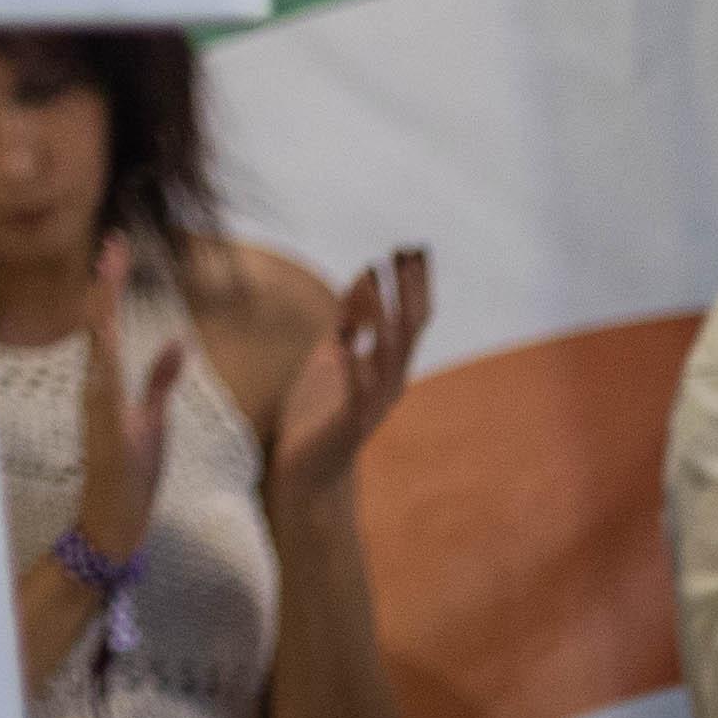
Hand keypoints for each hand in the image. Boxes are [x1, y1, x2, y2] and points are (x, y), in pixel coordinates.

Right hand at [72, 239, 188, 564]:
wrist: (115, 521)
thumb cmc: (132, 475)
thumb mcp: (153, 421)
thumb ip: (161, 381)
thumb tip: (178, 342)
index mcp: (107, 382)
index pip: (109, 323)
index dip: (113, 286)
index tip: (116, 248)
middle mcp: (97, 385)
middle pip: (100, 323)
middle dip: (107, 283)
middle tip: (113, 242)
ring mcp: (97, 402)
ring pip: (98, 342)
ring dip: (103, 304)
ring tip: (109, 267)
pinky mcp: (103, 422)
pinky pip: (103, 375)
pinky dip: (102, 345)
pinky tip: (105, 321)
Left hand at [269, 246, 433, 527]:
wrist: (304, 471)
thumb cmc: (318, 411)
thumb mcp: (333, 353)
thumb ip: (350, 319)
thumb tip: (367, 273)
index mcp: (386, 365)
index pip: (411, 318)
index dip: (413, 284)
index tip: (412, 247)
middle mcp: (388, 382)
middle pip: (409, 331)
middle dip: (409, 291)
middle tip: (406, 252)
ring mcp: (371, 403)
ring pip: (389, 357)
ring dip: (383, 316)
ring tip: (376, 279)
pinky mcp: (348, 423)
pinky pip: (356, 392)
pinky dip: (354, 367)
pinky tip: (344, 342)